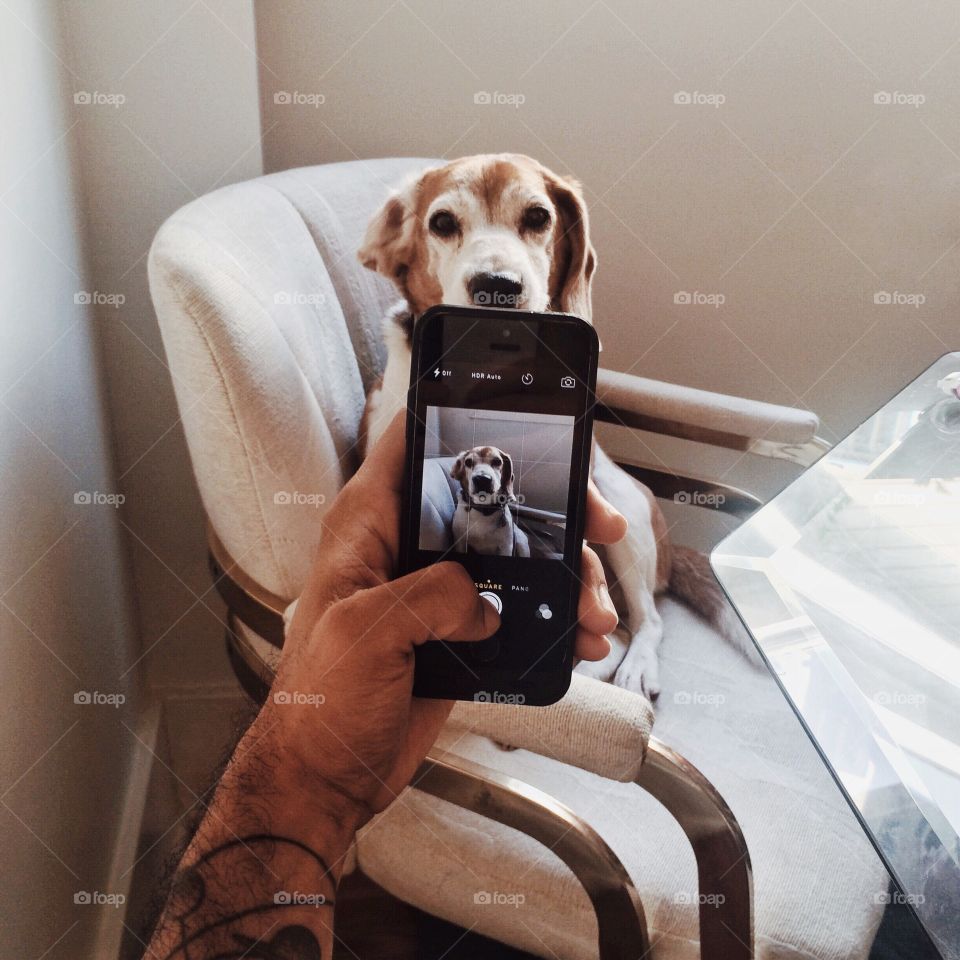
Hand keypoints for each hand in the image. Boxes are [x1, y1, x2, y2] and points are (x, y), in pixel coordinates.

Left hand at [268, 412, 626, 829]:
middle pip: (490, 497)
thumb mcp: (364, 632)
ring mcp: (437, 588)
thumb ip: (429, 596)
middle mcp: (407, 546)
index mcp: (369, 524)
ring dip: (566, 575)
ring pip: (517, 553)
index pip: (415, 440)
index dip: (469, 417)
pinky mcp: (460, 629)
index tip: (529, 420)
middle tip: (598, 526)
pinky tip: (581, 638)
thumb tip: (484, 599)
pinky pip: (520, 606)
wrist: (327, 777)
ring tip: (594, 613)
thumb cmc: (319, 705)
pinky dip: (556, 618)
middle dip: (553, 508)